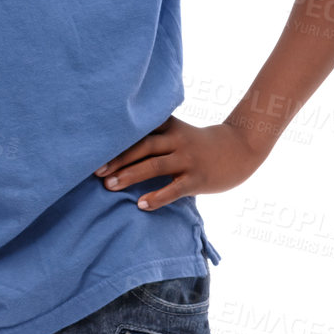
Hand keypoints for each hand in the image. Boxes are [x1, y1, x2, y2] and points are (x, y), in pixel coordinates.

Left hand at [93, 115, 262, 209]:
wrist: (240, 148)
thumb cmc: (200, 144)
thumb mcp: (178, 132)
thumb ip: (153, 136)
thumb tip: (116, 150)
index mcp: (169, 127)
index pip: (139, 131)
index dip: (116, 139)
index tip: (93, 146)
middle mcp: (177, 140)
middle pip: (142, 147)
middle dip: (117, 159)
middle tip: (96, 171)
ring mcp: (188, 159)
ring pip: (154, 166)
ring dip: (130, 175)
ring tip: (109, 186)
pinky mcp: (197, 178)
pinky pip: (174, 189)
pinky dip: (157, 197)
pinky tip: (141, 205)